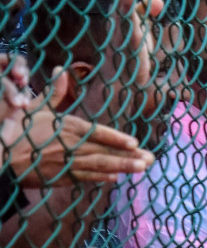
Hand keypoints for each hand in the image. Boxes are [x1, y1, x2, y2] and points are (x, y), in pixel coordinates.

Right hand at [1, 60, 154, 186]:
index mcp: (66, 127)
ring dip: (121, 167)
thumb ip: (53, 91)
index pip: (96, 133)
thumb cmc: (17, 129)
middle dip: (128, 156)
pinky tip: (115, 178)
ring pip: (98, 166)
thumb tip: (61, 69)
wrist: (0, 155)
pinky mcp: (59, 177)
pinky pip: (83, 177)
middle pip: (103, 151)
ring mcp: (65, 163)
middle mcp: (69, 146)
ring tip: (141, 168)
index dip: (115, 138)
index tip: (134, 143)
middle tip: (151, 160)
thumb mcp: (35, 107)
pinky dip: (99, 178)